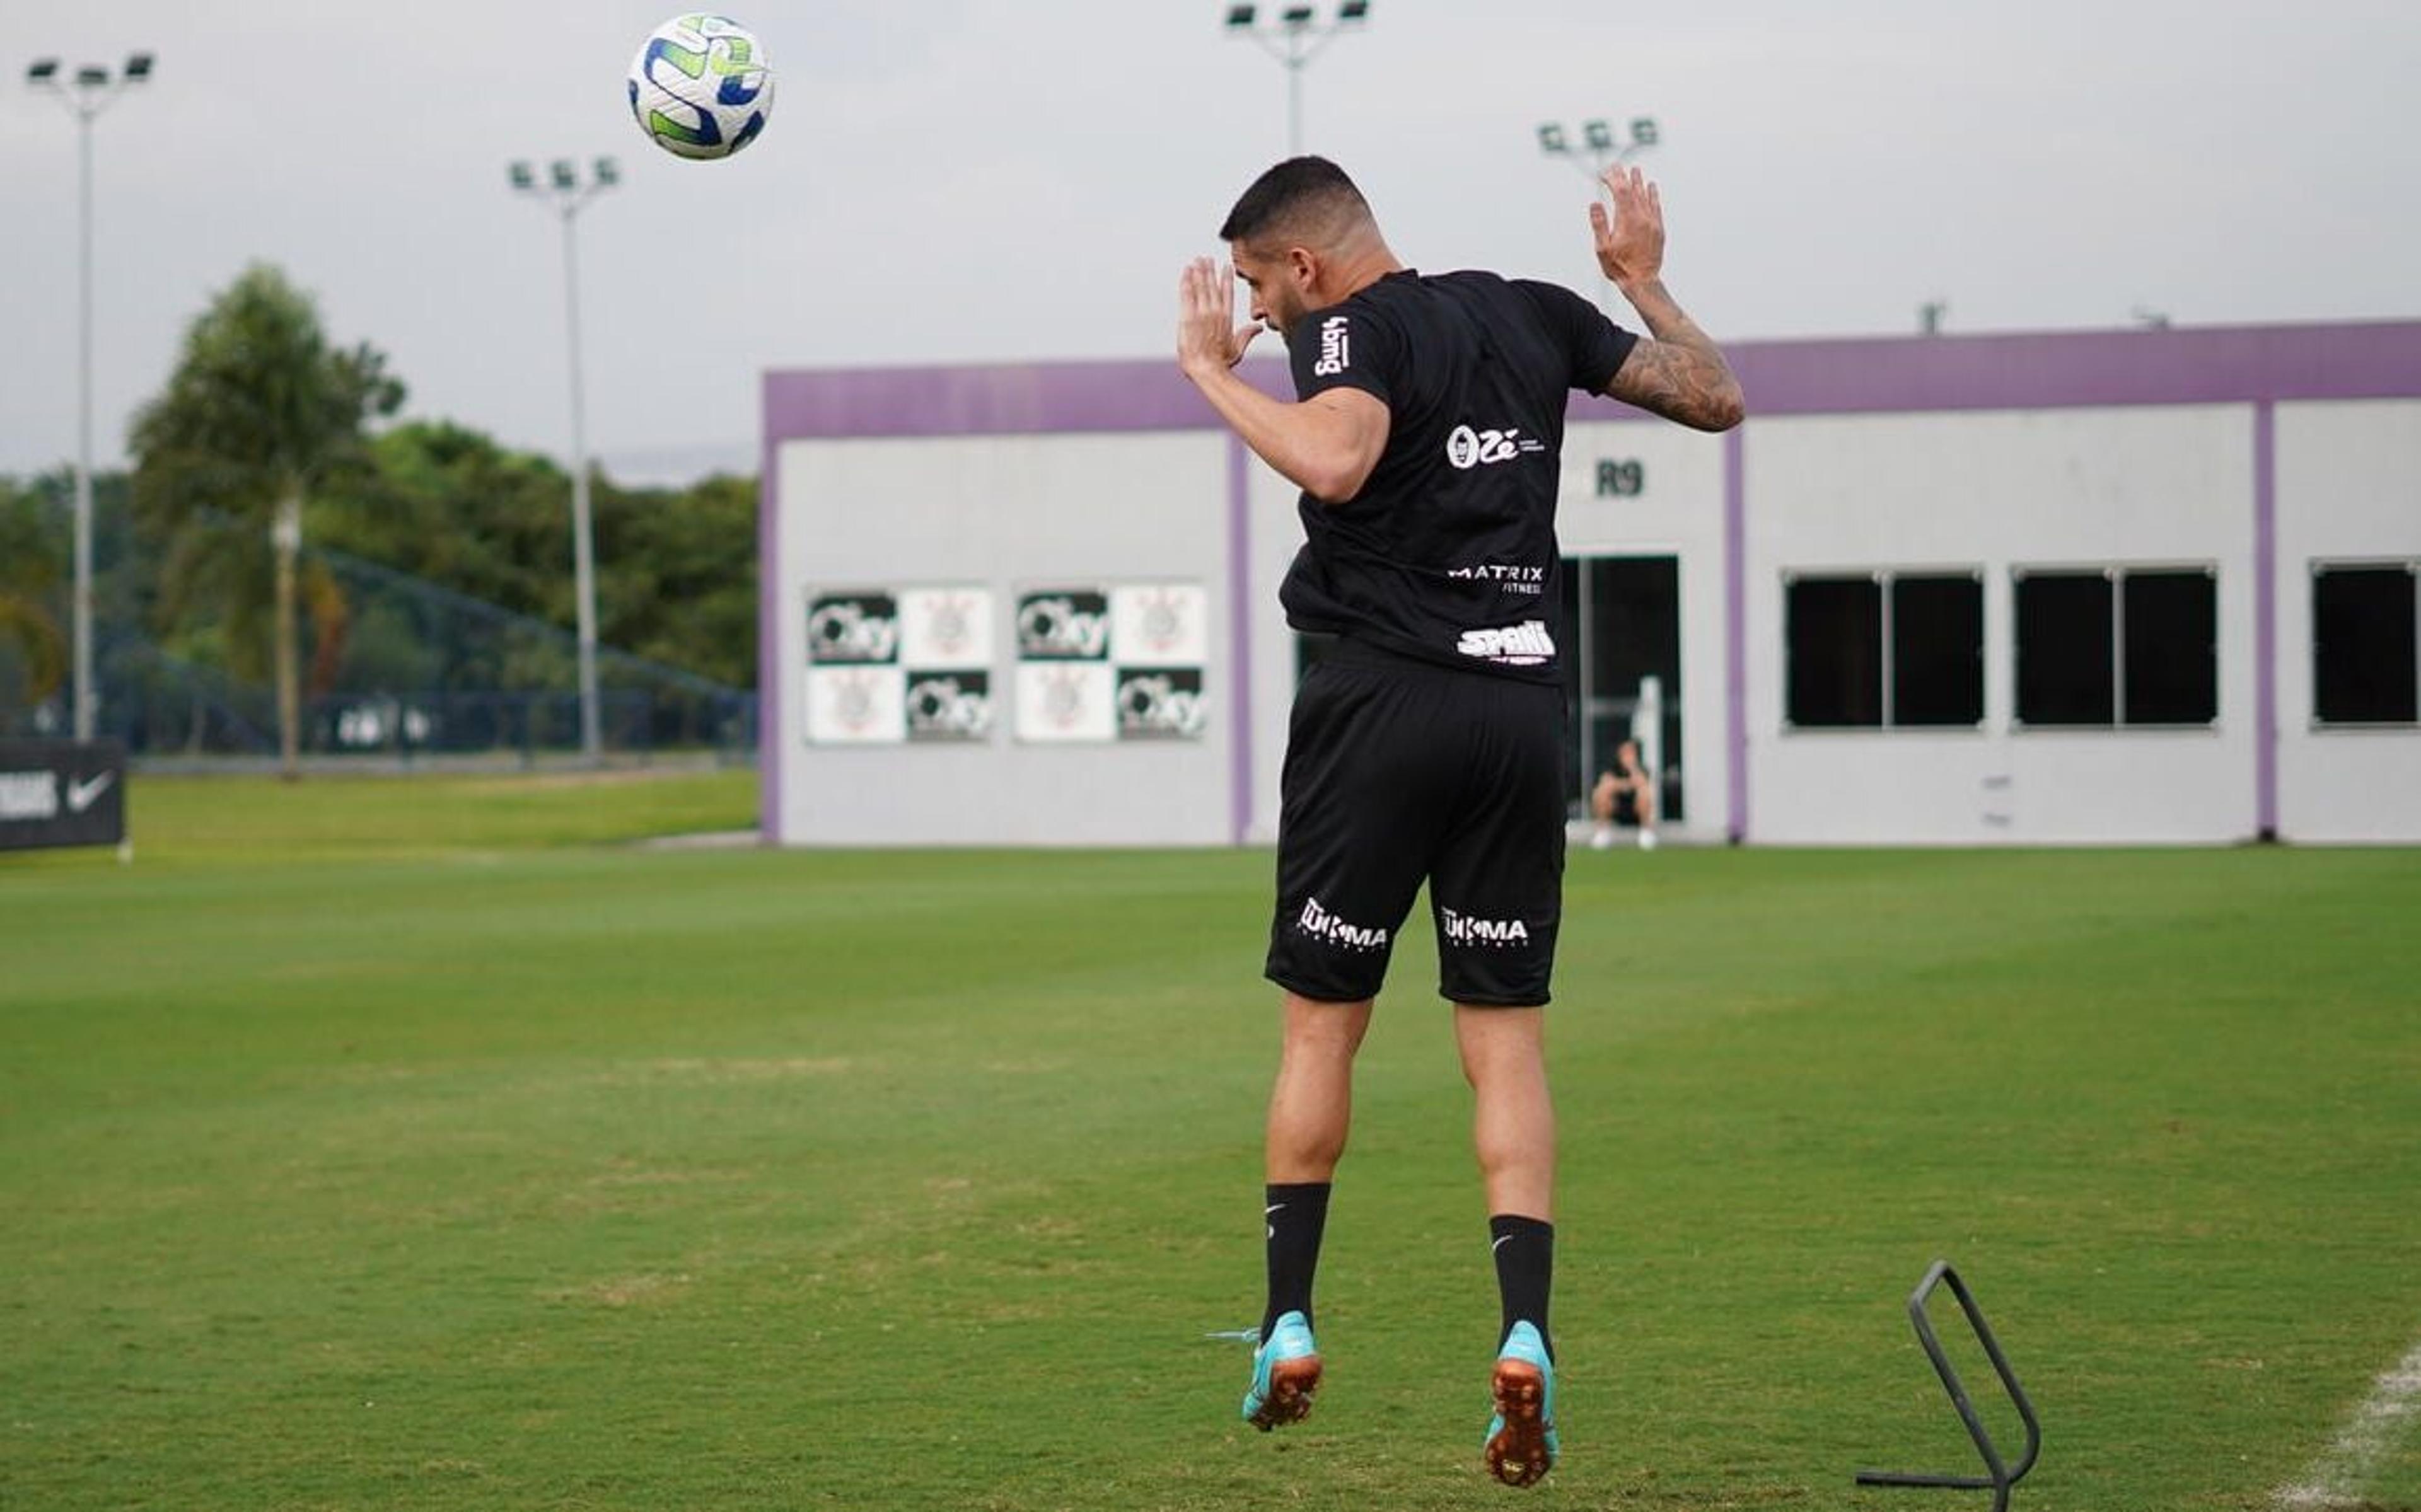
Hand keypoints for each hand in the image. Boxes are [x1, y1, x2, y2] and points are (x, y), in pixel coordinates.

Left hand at [1176, 257, 1260, 378]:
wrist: (1207, 369)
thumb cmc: (1221, 363)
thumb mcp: (1238, 348)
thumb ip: (1248, 335)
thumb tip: (1259, 327)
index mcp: (1227, 318)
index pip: (1227, 293)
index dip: (1226, 278)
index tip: (1226, 267)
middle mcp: (1215, 312)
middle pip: (1212, 286)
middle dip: (1209, 270)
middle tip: (1206, 258)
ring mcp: (1201, 313)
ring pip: (1200, 286)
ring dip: (1198, 272)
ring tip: (1196, 261)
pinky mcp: (1188, 316)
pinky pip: (1187, 294)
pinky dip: (1186, 281)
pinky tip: (1186, 271)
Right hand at [1589, 164, 1665, 290]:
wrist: (1642, 281)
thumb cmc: (1620, 267)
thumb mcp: (1603, 248)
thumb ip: (1599, 224)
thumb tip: (1595, 203)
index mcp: (1627, 220)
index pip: (1620, 191)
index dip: (1612, 179)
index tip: (1604, 174)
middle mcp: (1642, 218)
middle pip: (1633, 190)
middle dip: (1624, 177)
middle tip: (1617, 167)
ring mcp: (1652, 222)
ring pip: (1645, 196)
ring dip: (1639, 182)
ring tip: (1635, 170)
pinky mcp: (1659, 229)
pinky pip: (1656, 206)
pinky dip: (1653, 195)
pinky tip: (1651, 187)